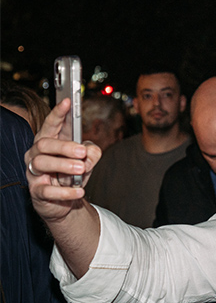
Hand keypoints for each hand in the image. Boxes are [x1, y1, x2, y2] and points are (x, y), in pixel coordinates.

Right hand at [25, 98, 101, 223]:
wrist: (65, 201)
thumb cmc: (74, 175)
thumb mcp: (88, 161)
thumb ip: (93, 153)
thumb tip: (89, 155)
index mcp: (50, 142)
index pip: (51, 124)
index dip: (58, 113)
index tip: (68, 101)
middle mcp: (37, 154)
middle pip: (44, 143)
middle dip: (64, 146)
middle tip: (82, 152)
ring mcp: (35, 172)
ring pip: (42, 163)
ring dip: (63, 166)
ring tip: (81, 169)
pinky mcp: (37, 192)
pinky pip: (47, 190)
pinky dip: (65, 191)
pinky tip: (79, 191)